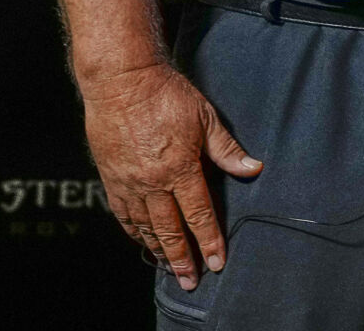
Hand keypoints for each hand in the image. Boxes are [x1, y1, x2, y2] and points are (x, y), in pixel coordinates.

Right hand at [80, 62, 261, 288]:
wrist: (122, 82)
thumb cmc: (168, 95)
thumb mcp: (206, 118)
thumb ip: (227, 150)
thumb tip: (253, 169)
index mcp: (179, 168)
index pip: (198, 214)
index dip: (210, 240)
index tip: (218, 262)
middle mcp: (151, 182)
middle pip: (169, 230)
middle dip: (183, 258)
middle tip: (192, 280)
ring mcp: (128, 182)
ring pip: (144, 227)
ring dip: (158, 250)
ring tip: (171, 269)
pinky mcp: (110, 178)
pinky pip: (123, 214)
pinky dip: (134, 232)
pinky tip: (142, 241)